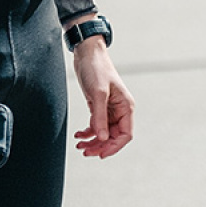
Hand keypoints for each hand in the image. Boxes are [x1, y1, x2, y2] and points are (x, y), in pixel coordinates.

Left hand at [72, 37, 134, 158]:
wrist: (86, 52)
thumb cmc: (96, 68)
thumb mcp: (98, 93)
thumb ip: (100, 116)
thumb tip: (102, 138)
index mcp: (126, 107)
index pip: (125, 135)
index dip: (114, 147)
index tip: (100, 154)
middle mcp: (119, 110)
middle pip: (113, 136)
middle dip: (100, 146)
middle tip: (85, 151)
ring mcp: (109, 109)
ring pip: (103, 133)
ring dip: (93, 141)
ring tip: (80, 146)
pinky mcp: (98, 106)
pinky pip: (96, 125)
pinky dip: (88, 132)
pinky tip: (79, 135)